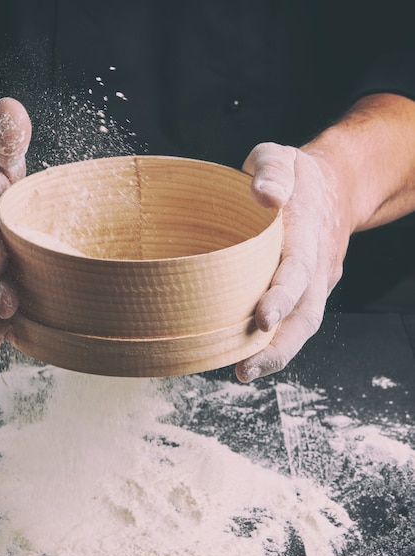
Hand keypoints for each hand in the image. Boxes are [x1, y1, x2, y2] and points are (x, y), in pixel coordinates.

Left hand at [235, 142, 350, 381]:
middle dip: (280, 344)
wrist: (336, 186)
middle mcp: (316, 263)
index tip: (262, 320)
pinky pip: (297, 321)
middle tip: (246, 370)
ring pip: (304, 324)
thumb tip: (264, 195)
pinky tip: (247, 357)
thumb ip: (271, 170)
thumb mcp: (280, 156)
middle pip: (307, 312)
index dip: (282, 295)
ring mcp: (316, 280)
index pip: (297, 267)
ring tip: (244, 374)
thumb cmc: (296, 174)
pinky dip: (276, 342)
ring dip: (277, 353)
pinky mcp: (308, 290)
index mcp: (307, 231)